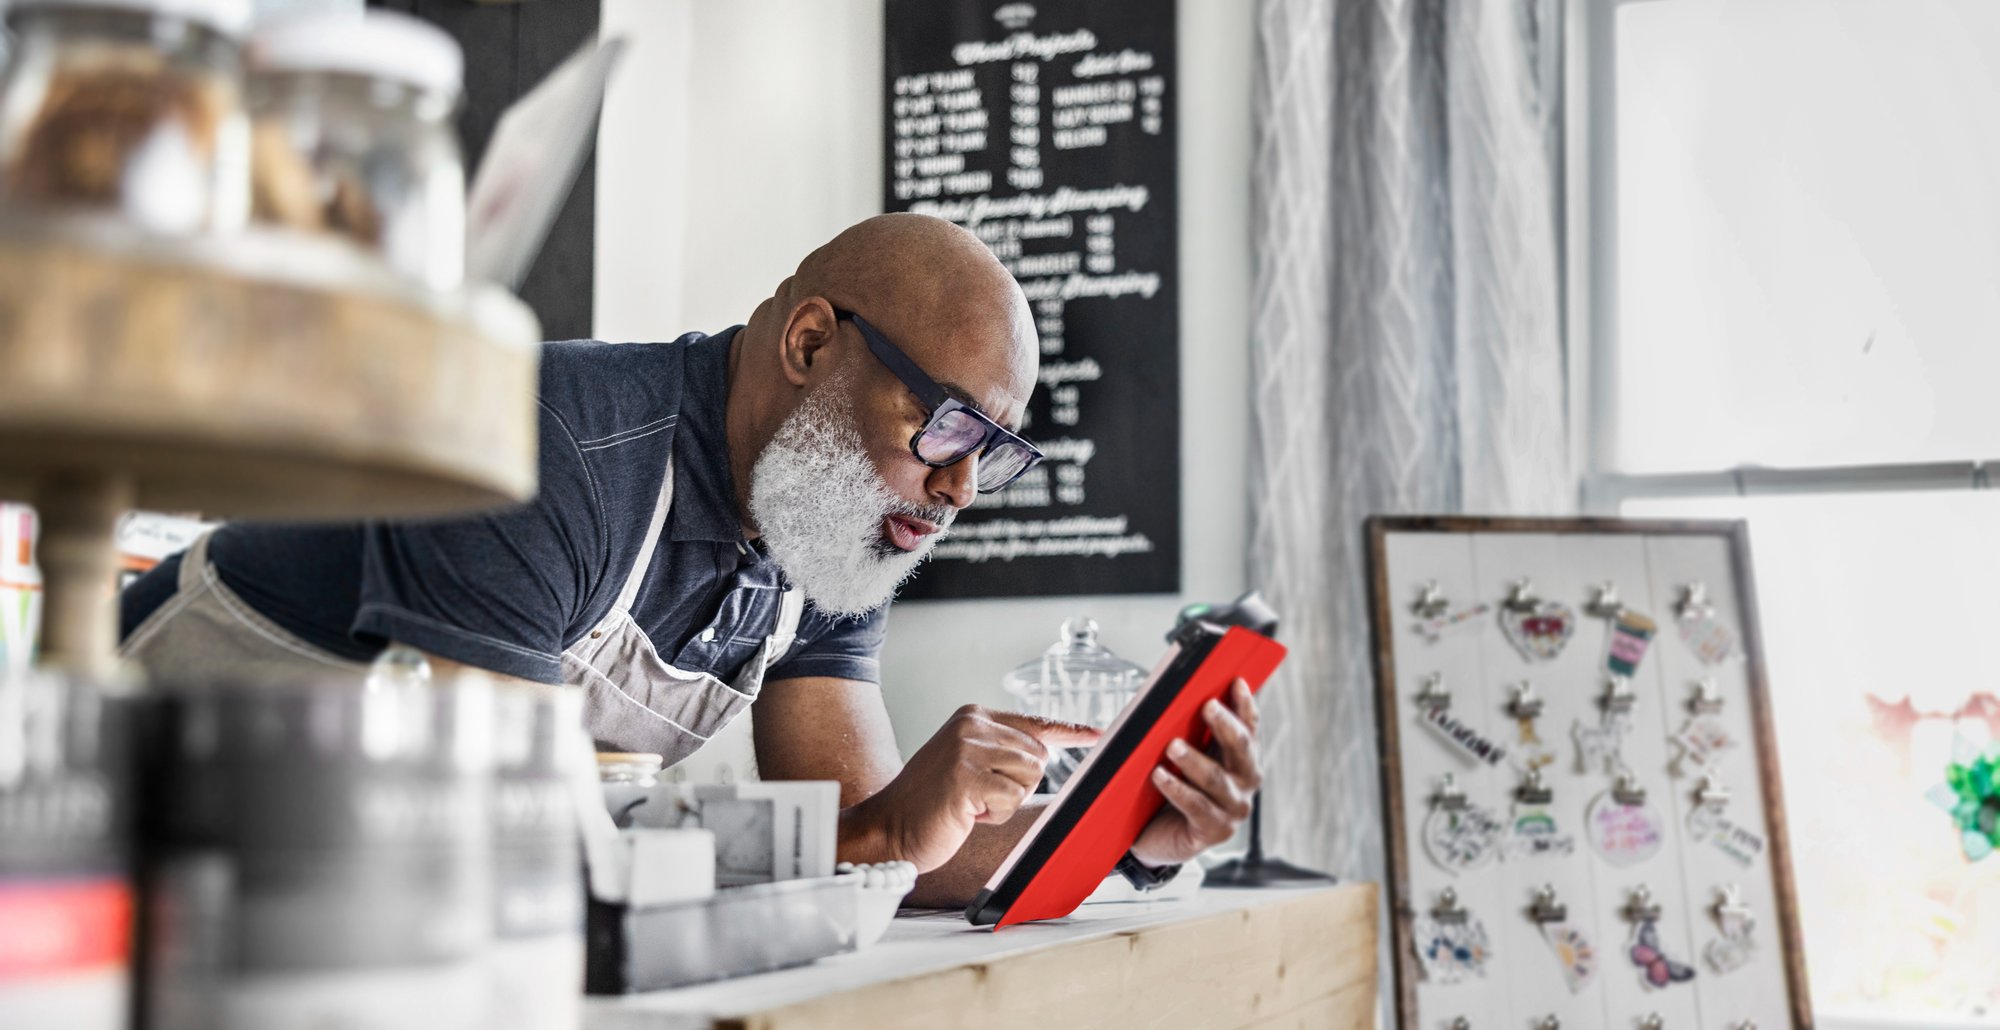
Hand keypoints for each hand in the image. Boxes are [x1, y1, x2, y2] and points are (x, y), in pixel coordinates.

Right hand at [863, 704, 1099, 872]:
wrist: (889, 827)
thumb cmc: (932, 803)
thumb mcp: (969, 764)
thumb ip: (1002, 752)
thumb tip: (1049, 753)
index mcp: (974, 716)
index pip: (1035, 722)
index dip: (1070, 731)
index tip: (1097, 733)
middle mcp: (972, 724)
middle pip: (1039, 756)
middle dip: (1018, 785)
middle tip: (979, 796)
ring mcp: (967, 748)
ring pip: (1030, 776)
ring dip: (1005, 802)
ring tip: (971, 803)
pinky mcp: (966, 776)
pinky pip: (1011, 799)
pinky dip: (994, 816)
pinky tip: (965, 813)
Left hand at [1130, 679, 1260, 867]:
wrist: (1157, 837)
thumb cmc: (1170, 790)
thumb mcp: (1180, 757)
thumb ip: (1183, 732)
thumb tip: (1166, 700)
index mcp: (1240, 759)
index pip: (1249, 727)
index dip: (1244, 704)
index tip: (1235, 682)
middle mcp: (1244, 783)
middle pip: (1241, 748)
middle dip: (1225, 724)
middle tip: (1207, 705)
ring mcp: (1233, 809)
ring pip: (1216, 779)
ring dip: (1194, 760)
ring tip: (1172, 746)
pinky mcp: (1214, 831)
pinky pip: (1196, 806)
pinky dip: (1177, 789)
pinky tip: (1159, 776)